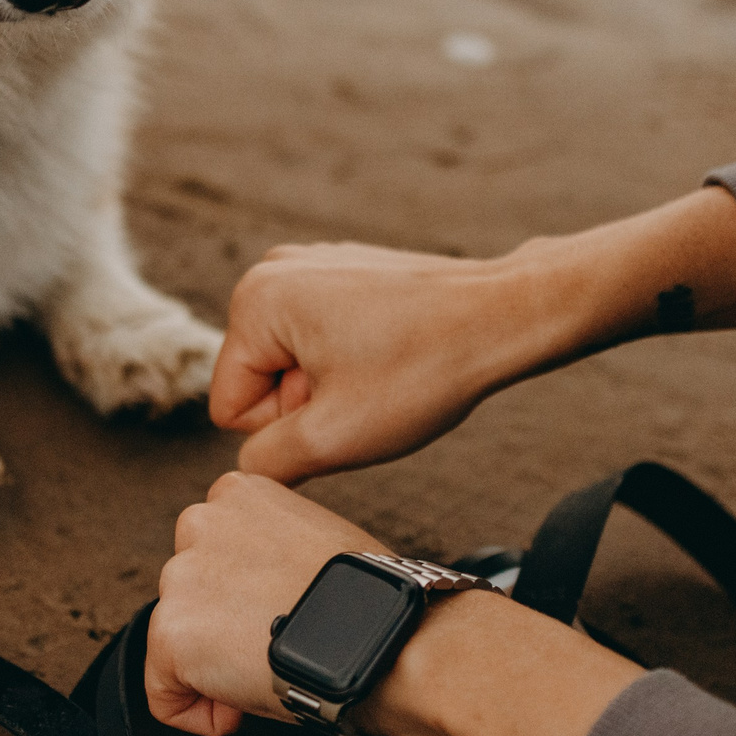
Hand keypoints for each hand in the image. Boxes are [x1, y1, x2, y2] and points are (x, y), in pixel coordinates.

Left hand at [146, 471, 386, 735]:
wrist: (379, 636)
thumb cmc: (369, 599)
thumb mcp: (317, 539)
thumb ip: (271, 548)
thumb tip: (260, 591)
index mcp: (239, 493)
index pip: (216, 549)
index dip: (247, 593)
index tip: (281, 612)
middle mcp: (200, 521)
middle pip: (192, 590)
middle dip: (225, 624)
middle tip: (277, 644)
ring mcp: (180, 577)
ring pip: (178, 637)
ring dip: (214, 663)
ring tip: (269, 669)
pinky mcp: (170, 632)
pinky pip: (162, 693)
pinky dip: (196, 712)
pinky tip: (241, 709)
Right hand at [210, 243, 568, 484]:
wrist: (504, 318)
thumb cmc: (423, 371)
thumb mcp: (332, 439)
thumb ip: (265, 463)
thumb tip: (246, 470)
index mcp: (253, 301)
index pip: (231, 408)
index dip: (288, 427)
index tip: (344, 403)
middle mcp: (271, 270)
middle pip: (259, 382)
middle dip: (308, 404)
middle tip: (368, 391)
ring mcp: (310, 265)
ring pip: (294, 365)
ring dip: (332, 386)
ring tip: (383, 373)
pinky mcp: (345, 272)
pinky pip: (323, 341)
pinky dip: (354, 359)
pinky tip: (395, 353)